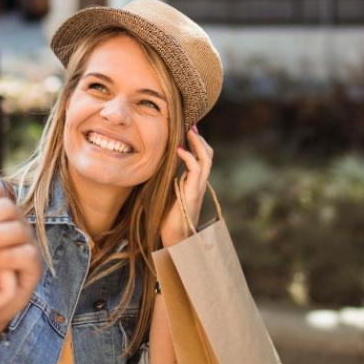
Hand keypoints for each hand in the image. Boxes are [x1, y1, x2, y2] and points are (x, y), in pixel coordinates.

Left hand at [160, 125, 213, 247]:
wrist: (174, 240)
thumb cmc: (167, 218)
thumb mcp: (166, 192)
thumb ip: (166, 179)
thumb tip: (155, 165)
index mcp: (194, 181)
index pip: (201, 156)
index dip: (196, 141)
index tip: (188, 127)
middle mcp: (199, 183)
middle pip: (208, 154)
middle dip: (199, 138)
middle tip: (190, 124)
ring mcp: (198, 187)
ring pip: (206, 159)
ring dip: (198, 143)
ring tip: (188, 131)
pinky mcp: (193, 193)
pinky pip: (196, 171)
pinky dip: (189, 157)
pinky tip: (179, 149)